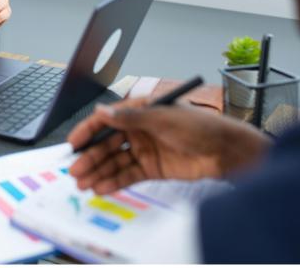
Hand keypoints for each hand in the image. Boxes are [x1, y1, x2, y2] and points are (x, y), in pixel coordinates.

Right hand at [67, 97, 270, 194]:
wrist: (226, 152)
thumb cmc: (199, 127)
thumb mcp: (162, 118)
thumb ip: (130, 117)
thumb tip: (102, 110)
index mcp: (140, 111)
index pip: (107, 120)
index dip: (88, 131)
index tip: (73, 143)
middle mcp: (139, 130)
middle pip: (108, 144)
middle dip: (90, 157)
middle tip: (75, 170)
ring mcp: (145, 150)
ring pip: (115, 162)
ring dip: (99, 172)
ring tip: (83, 183)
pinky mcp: (152, 168)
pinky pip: (128, 175)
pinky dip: (114, 182)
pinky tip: (101, 188)